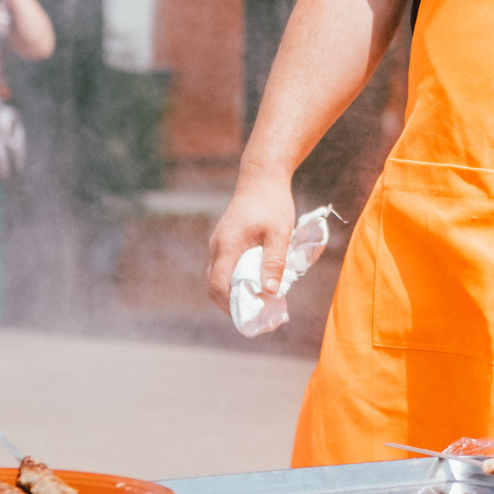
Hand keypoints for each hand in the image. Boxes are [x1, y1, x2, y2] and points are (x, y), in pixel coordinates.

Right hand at [206, 175, 296, 312]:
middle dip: (231, 304)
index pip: (219, 286)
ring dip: (234, 292)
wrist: (262, 177)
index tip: (252, 316)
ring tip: (258, 299)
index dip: (231, 306)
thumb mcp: (279, 233)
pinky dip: (235, 279)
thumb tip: (269, 291)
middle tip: (256, 313)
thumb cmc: (273, 203)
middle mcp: (217, 247)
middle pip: (214, 286)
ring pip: (218, 277)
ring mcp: (219, 244)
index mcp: (228, 246)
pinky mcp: (225, 241)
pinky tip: (256, 281)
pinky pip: (224, 267)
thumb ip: (274, 261)